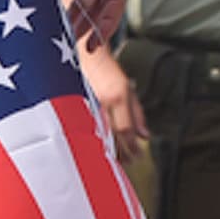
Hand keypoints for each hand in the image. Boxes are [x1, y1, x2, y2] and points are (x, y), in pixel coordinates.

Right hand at [82, 40, 146, 163]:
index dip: (132, 146)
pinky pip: (85, 128)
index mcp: (116, 96)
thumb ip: (137, 113)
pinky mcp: (74, 106)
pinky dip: (94, 140)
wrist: (82, 55)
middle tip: (130, 163)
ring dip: (108, 149)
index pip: (125, 129)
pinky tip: (97, 148)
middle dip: (122, 152)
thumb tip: (145, 136)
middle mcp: (101, 102)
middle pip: (111, 136)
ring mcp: (86, 104)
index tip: (138, 157)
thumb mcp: (128, 89)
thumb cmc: (106, 71)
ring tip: (116, 161)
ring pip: (97, 134)